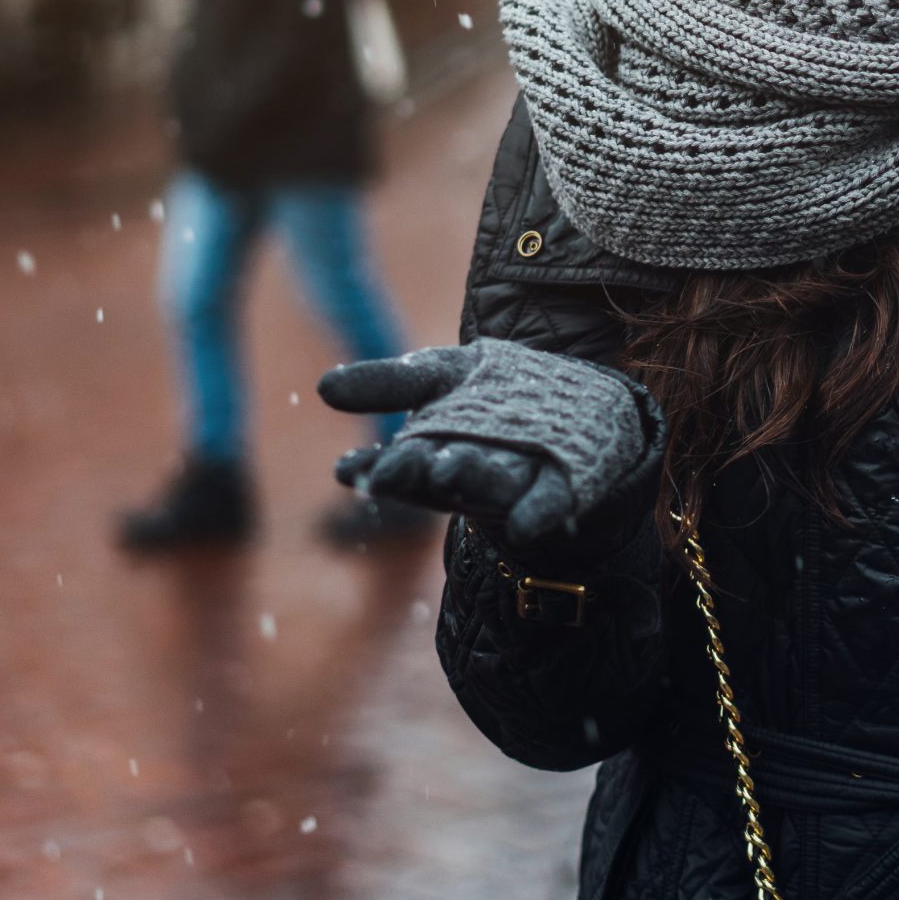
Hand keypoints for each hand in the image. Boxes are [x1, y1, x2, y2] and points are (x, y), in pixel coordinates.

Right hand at [319, 342, 659, 565]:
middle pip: (440, 476)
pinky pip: (548, 502)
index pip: (397, 466)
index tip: (346, 471)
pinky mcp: (562, 487)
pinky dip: (536, 512)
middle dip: (418, 472)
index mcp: (433, 453)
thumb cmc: (492, 394)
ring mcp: (515, 483)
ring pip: (488, 484)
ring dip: (469, 479)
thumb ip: (390, 383)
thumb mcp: (439, 375)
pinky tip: (522, 524)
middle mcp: (470, 475)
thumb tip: (322, 387)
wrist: (575, 399)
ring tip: (446, 469)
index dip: (372, 470)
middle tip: (396, 469)